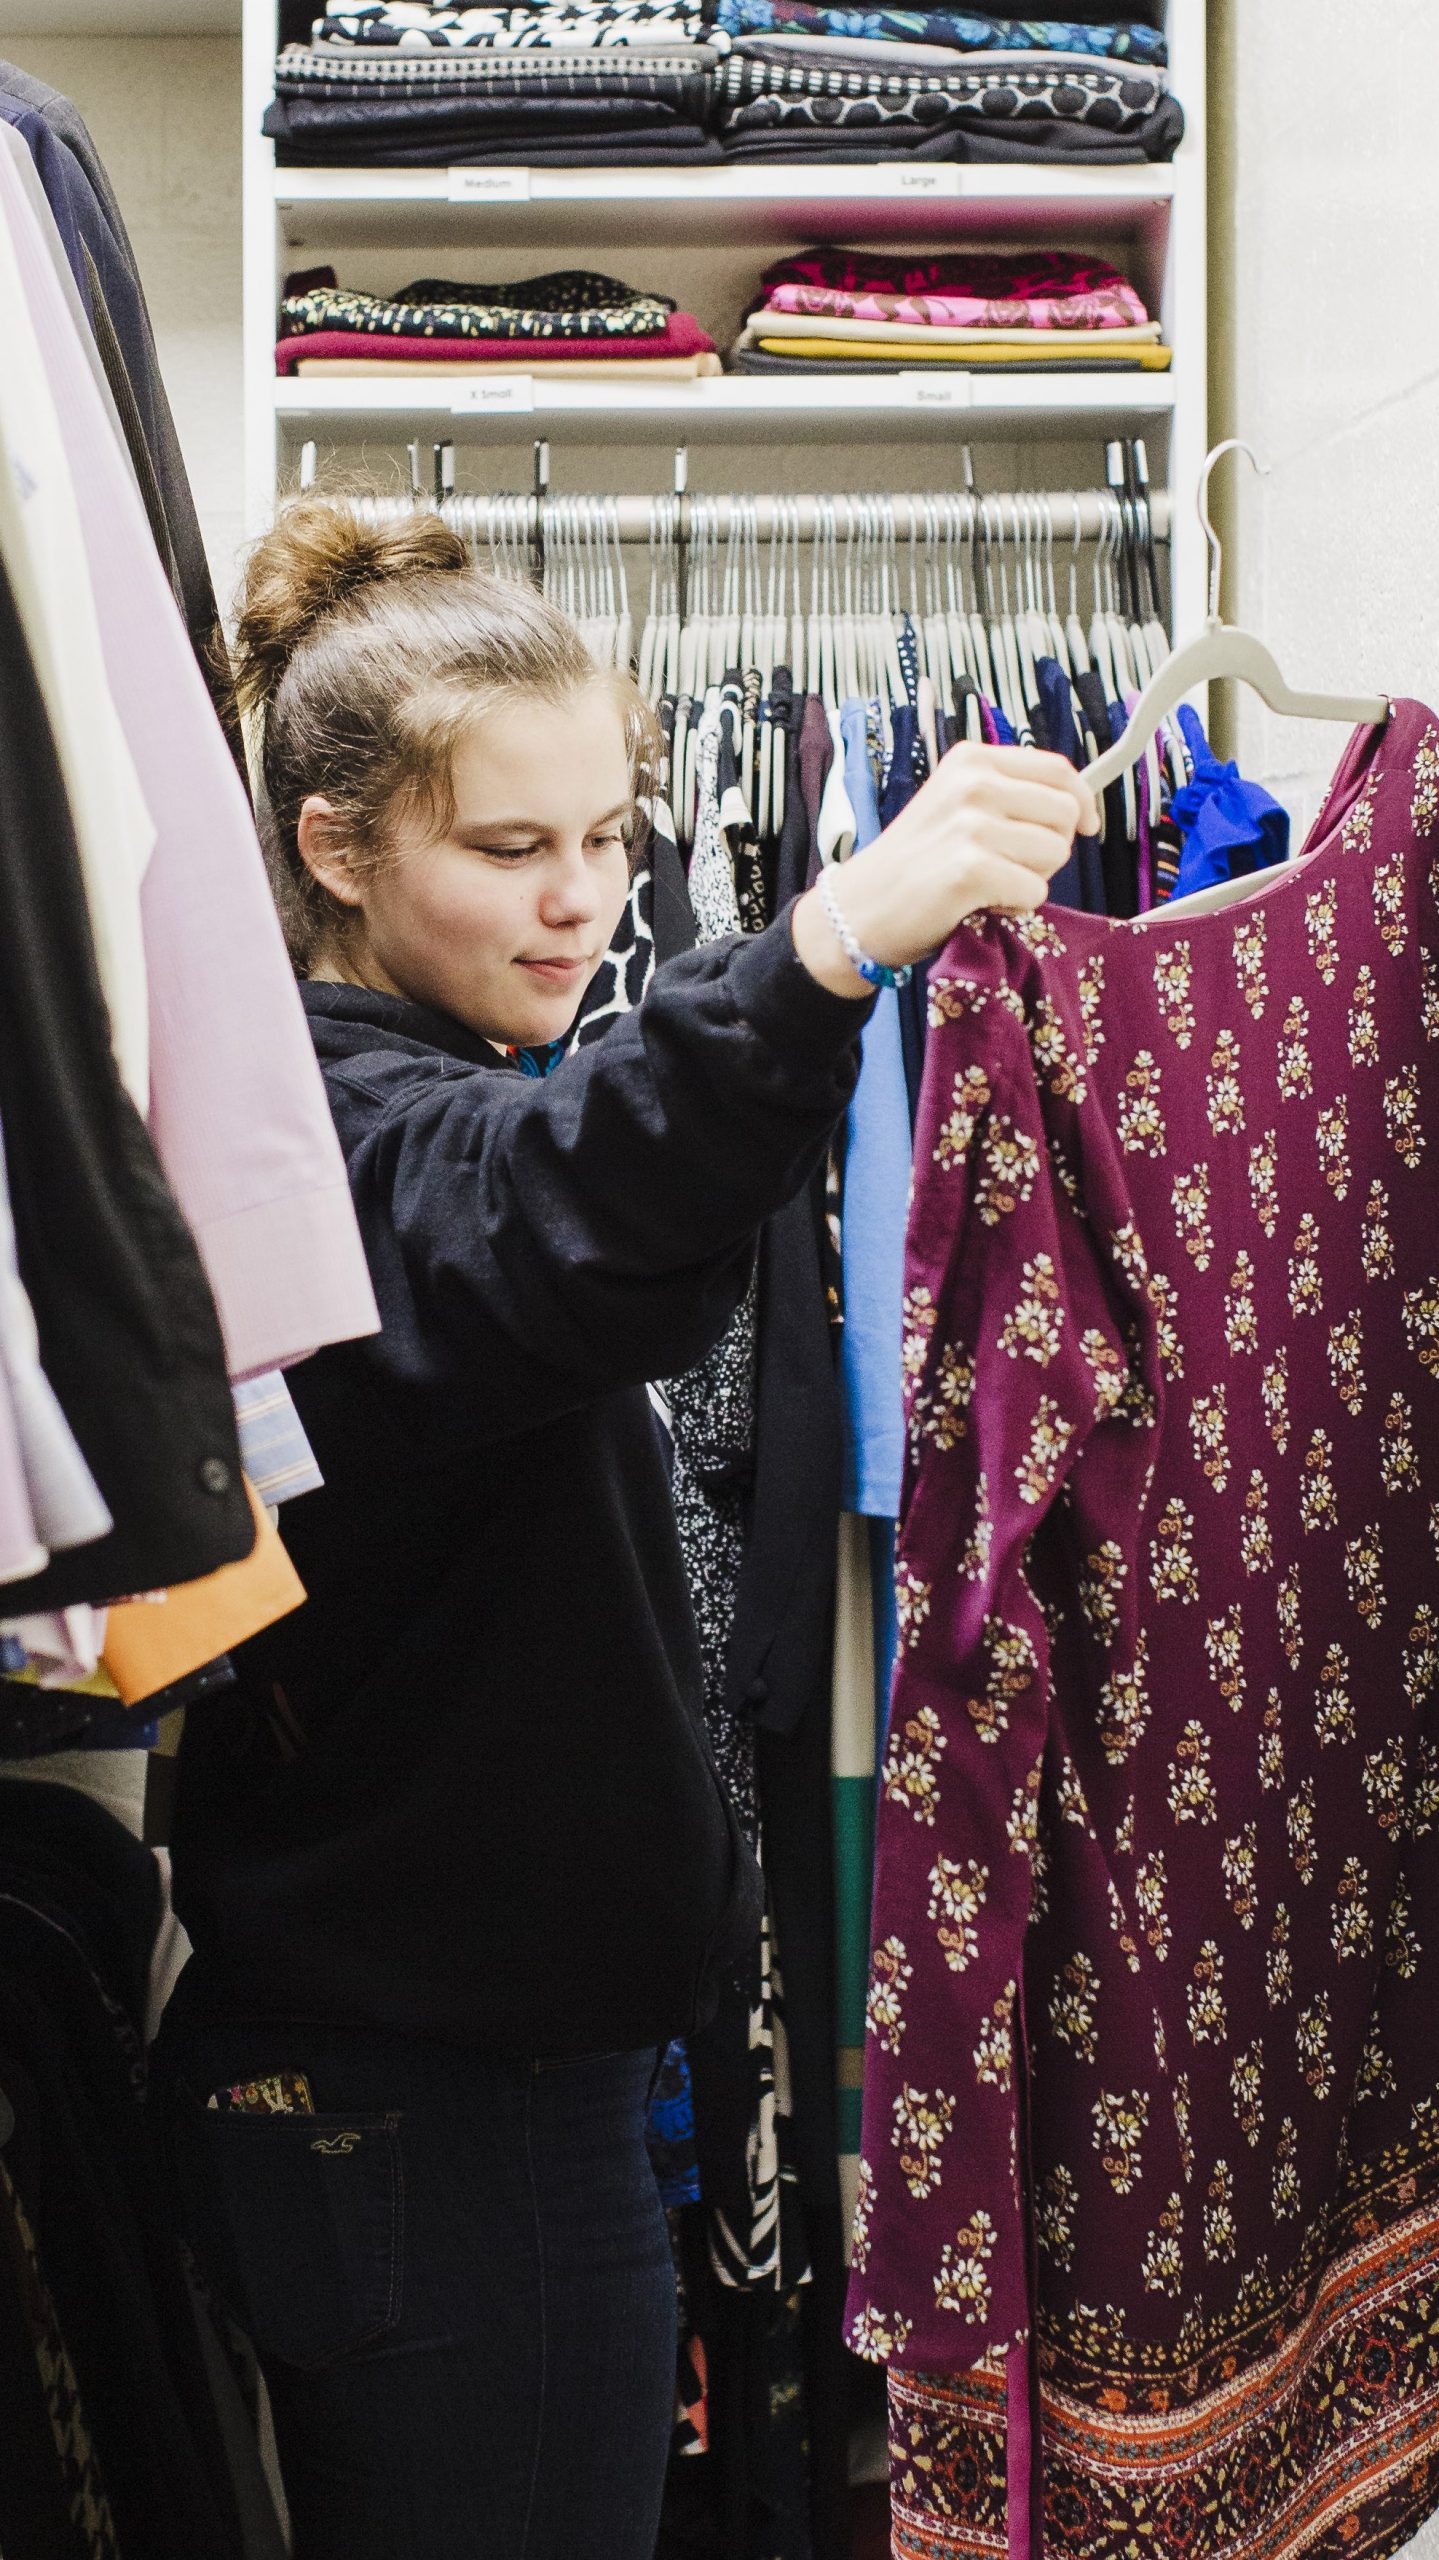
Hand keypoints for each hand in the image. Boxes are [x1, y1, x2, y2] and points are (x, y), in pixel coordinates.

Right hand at [791, 743, 1099, 999]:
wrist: (858, 908)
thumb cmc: (913, 864)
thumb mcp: (956, 805)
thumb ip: (1009, 796)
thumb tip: (1078, 807)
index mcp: (973, 759)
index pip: (1059, 770)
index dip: (1082, 802)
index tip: (1085, 825)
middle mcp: (973, 783)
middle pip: (1065, 813)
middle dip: (1051, 847)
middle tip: (1011, 865)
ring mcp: (971, 824)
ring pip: (1055, 854)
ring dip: (1031, 879)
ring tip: (989, 883)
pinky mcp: (970, 869)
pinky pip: (1034, 891)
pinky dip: (1014, 907)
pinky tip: (977, 902)